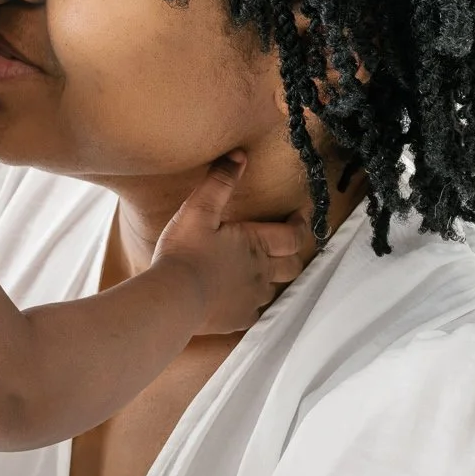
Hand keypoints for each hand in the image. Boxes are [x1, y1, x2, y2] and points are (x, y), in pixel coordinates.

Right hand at [152, 154, 316, 334]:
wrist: (174, 297)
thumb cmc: (185, 251)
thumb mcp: (199, 209)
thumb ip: (220, 182)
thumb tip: (240, 155)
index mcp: (256, 244)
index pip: (292, 235)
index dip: (300, 225)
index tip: (300, 216)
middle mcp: (261, 273)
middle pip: (292, 265)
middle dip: (293, 253)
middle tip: (288, 244)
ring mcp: (251, 299)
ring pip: (275, 289)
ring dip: (274, 279)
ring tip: (265, 271)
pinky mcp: (238, 320)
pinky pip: (255, 312)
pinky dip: (254, 304)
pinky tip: (243, 300)